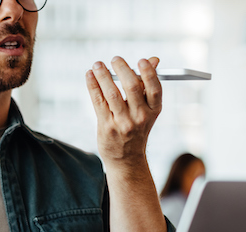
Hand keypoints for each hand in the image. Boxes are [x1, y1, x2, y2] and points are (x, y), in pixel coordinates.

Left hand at [86, 56, 161, 171]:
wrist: (126, 158)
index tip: (141, 60)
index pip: (154, 88)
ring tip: (98, 64)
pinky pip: (99, 101)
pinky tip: (90, 75)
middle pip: (132, 87)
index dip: (148, 72)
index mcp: (153, 111)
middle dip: (122, 69)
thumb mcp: (147, 110)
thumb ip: (147, 85)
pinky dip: (93, 86)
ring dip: (103, 75)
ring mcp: (123, 123)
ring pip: (112, 93)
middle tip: (115, 59)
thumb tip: (153, 60)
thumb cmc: (136, 129)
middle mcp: (140, 117)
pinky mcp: (107, 126)